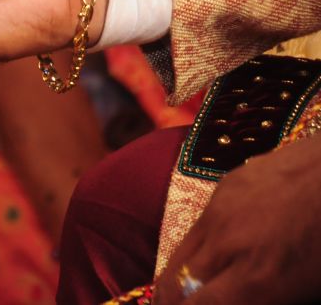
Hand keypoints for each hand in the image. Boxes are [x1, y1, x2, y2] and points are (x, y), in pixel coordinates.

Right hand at [153, 134, 320, 303]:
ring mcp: (220, 211)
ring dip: (183, 276)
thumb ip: (264, 298)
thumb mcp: (311, 289)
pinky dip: (204, 245)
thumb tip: (236, 299)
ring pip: (180, 254)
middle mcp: (226, 245)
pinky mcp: (223, 186)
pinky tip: (225, 247)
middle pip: (173, 285)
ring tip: (196, 286)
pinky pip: (200, 226)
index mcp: (257, 280)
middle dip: (173, 302)